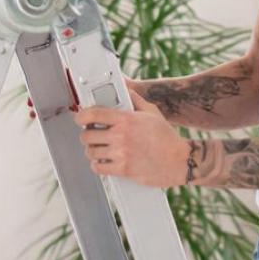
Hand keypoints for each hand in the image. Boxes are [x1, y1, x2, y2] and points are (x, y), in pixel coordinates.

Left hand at [73, 88, 188, 187]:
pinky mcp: (123, 169)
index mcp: (126, 119)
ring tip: (98, 149)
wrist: (179, 160)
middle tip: (91, 136)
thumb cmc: (166, 137)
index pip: (94, 114)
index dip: (81, 116)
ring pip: (91, 152)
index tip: (79, 119)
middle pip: (87, 135)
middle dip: (87, 135)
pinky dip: (97, 166)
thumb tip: (126, 90)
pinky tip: (103, 162)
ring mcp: (121, 153)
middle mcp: (121, 136)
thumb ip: (136, 100)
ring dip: (92, 151)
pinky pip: (98, 168)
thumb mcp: (152, 112)